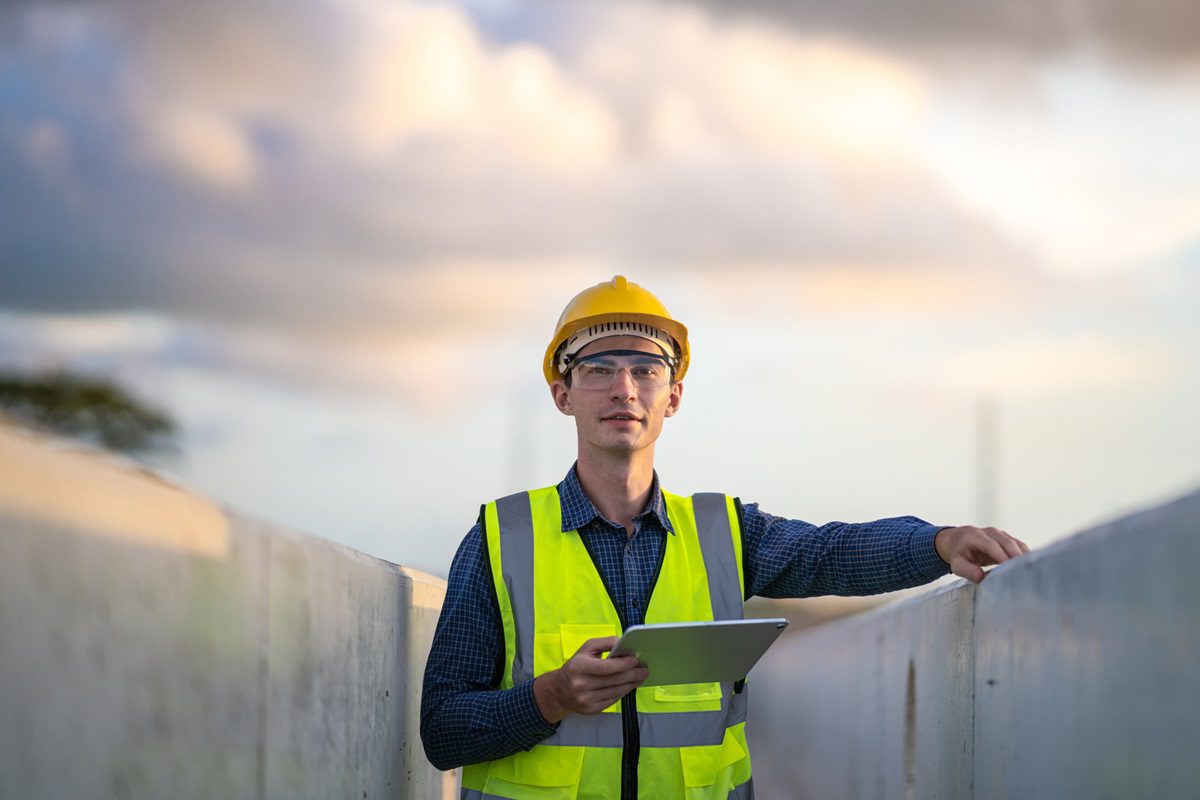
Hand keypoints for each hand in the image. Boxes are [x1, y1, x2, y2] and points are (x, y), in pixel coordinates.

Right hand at [533, 636, 647, 723]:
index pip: (606, 667)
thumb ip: (605, 643)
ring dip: (631, 684)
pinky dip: (623, 692)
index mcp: (579, 667)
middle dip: (633, 674)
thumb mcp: (586, 649)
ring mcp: (586, 700)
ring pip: (616, 691)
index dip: (623, 664)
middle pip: (614, 680)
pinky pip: (613, 700)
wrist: (560, 691)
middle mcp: (581, 685)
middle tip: (645, 670)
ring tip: (640, 677)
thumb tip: (623, 643)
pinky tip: (629, 686)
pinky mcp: (591, 710)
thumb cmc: (576, 666)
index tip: (636, 660)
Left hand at [934, 525, 1028, 582]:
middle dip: (1017, 556)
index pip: (991, 546)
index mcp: (975, 536)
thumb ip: (967, 570)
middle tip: (1026, 572)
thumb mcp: (957, 563)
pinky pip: (1019, 545)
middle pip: (1007, 543)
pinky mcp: (1007, 539)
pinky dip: (1026, 555)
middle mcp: (989, 532)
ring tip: (1032, 571)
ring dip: (1024, 556)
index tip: (1011, 569)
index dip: (1002, 556)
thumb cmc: (958, 554)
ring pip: (1016, 543)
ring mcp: (1000, 534)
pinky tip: (1031, 566)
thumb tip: (981, 577)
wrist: (958, 540)